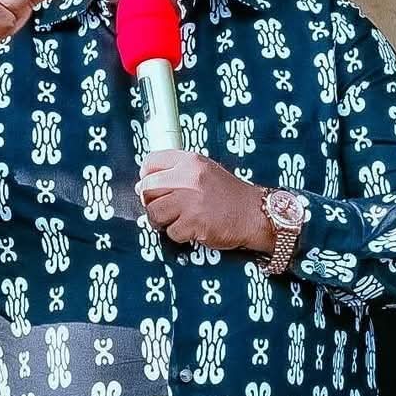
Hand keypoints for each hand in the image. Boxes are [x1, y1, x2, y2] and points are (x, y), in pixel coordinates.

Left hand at [137, 150, 271, 252]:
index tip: (152, 187)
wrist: (254, 214)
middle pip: (147, 189)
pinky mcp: (194, 223)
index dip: (146, 177)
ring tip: (176, 221)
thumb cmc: (228, 195)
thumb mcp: (204, 171)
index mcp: (189, 161)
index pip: (150, 162)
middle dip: (151, 202)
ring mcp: (190, 201)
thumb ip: (177, 173)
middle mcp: (188, 178)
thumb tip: (141, 185)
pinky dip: (179, 235)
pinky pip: (171, 232)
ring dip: (161, 221)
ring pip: (154, 212)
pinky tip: (192, 229)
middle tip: (164, 209)